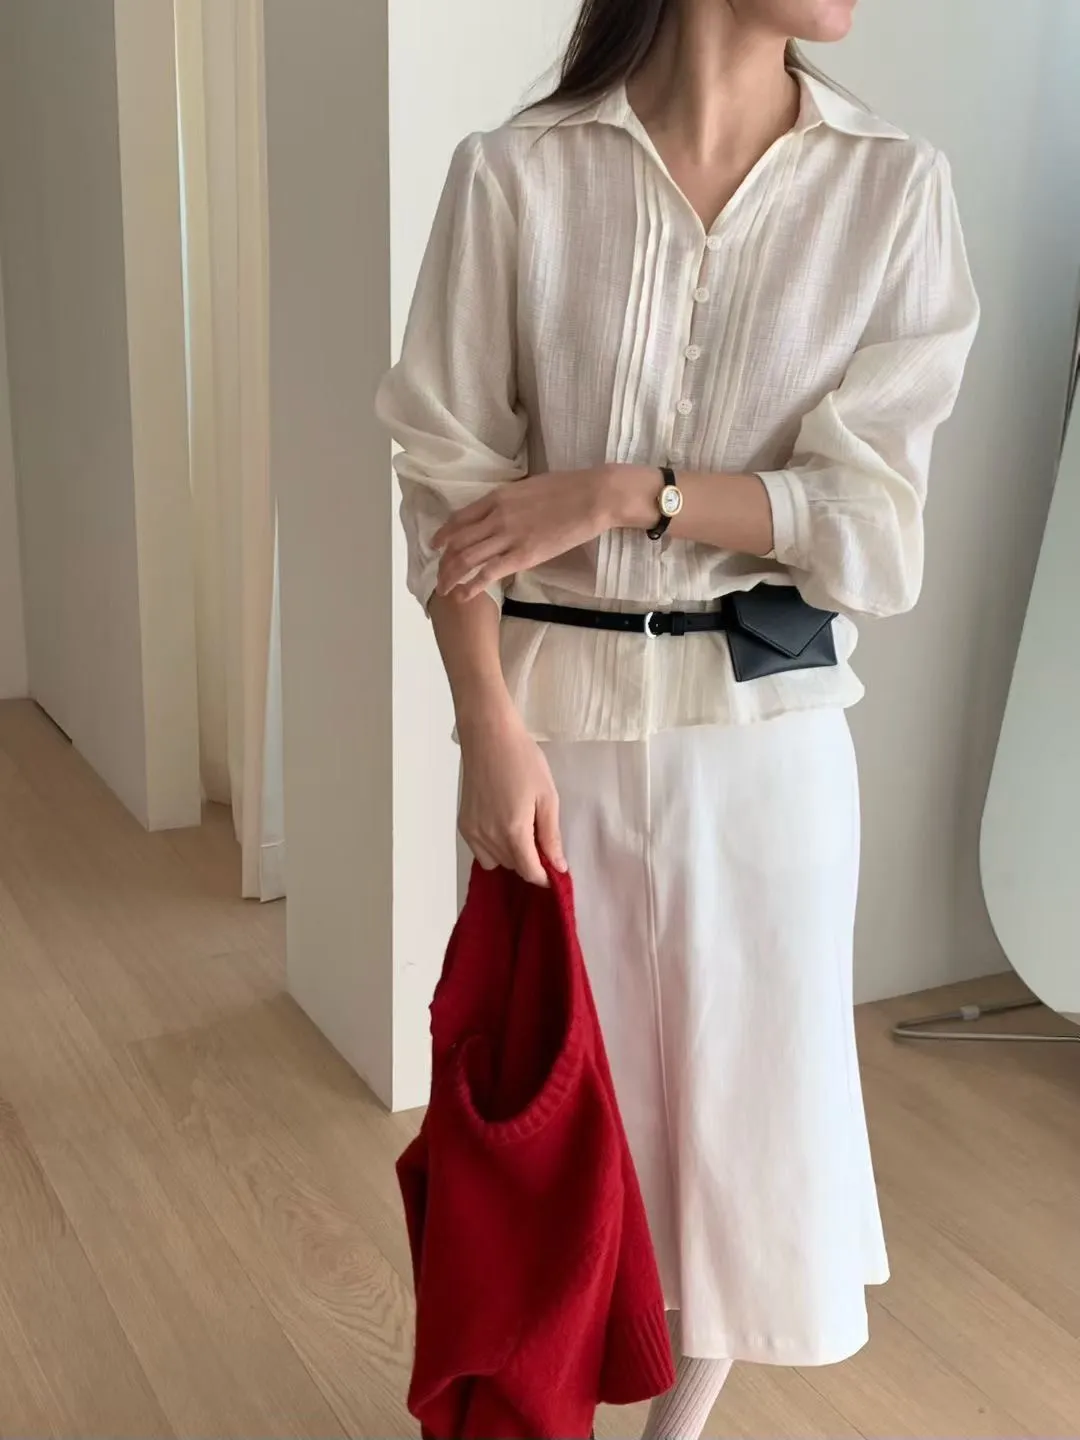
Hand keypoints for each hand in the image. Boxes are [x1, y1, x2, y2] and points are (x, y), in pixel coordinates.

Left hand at [433, 465, 623, 600]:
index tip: (436, 545)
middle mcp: (496, 517)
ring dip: (451, 576)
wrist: (591, 497)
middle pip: (457, 542)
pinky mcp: (524, 555)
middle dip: (443, 561)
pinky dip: (472, 586)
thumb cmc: (567, 488)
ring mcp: (508, 536)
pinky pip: (489, 573)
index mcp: (496, 497)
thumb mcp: (528, 487)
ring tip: (444, 589)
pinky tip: (464, 595)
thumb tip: (502, 510)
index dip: (443, 534)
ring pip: (467, 558)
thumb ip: (510, 501)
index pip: (459, 518)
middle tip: (439, 574)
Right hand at [458, 706, 566, 886]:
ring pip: (495, 862)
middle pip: (514, 868)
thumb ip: (551, 836)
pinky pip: (479, 850)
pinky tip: (502, 826)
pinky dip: (493, 847)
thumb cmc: (523, 759)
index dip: (546, 876)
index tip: (555, 867)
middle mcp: (489, 837)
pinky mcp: (463, 824)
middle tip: (540, 838)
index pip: (530, 872)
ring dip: (511, 856)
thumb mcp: (547, 796)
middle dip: (530, 862)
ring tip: (521, 829)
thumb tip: (558, 866)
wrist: (488, 735)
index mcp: (513, 831)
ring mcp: (472, 831)